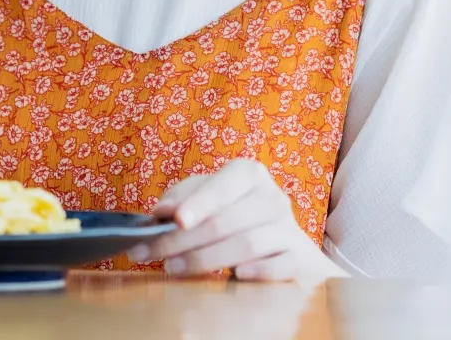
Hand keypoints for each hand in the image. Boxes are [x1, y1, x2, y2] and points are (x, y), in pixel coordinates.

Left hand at [126, 159, 341, 282]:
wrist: (283, 245)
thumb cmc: (235, 218)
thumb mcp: (208, 199)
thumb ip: (183, 199)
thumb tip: (161, 212)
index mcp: (249, 175)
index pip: (223, 185)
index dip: (199, 203)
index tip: (175, 220)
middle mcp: (272, 197)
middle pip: (226, 220)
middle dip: (184, 240)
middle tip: (152, 254)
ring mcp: (288, 229)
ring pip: (248, 244)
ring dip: (206, 259)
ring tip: (173, 268)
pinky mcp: (299, 258)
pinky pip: (282, 265)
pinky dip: (260, 271)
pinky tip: (237, 276)